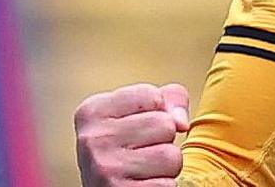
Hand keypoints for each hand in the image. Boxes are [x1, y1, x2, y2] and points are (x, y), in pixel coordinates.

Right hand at [75, 82, 190, 185]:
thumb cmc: (126, 149)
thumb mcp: (139, 114)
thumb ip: (169, 100)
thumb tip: (181, 123)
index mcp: (92, 111)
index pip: (153, 96)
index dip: (157, 112)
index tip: (135, 127)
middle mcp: (93, 138)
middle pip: (165, 124)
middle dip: (163, 140)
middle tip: (140, 152)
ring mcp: (105, 169)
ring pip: (171, 156)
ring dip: (166, 166)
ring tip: (143, 169)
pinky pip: (167, 184)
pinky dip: (162, 185)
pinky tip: (142, 185)